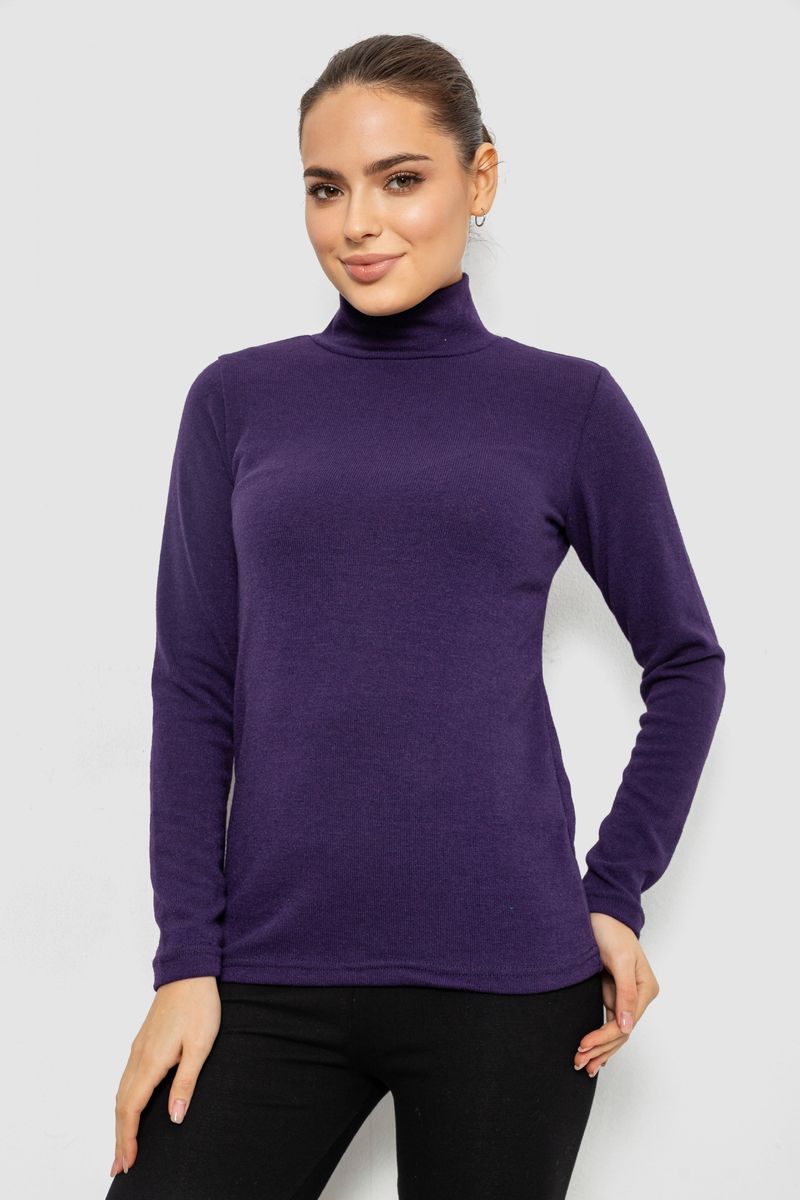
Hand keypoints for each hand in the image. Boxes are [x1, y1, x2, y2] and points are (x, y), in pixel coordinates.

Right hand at [110, 976, 220, 1177]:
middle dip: (119, 1137)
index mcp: (151, 1061)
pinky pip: (126, 1080)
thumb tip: (174, 1118)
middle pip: (121, 1105)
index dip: (127, 1138)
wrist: (190, 971)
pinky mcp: (143, 1043)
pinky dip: (124, 1102)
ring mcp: (138, 1049)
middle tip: (119, 1166)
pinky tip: (129, 1110)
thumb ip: (186, 1082)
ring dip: (120, 1122)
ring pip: (121, 1093)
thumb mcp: (200, 1045)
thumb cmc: (199, 1006)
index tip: (127, 1162)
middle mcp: (139, 1056)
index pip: (131, 1108)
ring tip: (123, 1146)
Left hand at [573, 912, 659, 1076]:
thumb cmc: (612, 931)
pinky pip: (608, 1021)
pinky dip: (601, 1037)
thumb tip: (627, 1024)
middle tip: (579, 1062)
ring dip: (601, 1049)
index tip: (583, 1046)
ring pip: (615, 1031)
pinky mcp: (613, 993)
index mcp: (646, 990)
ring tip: (584, 1066)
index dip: (603, 1037)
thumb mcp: (620, 960)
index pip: (624, 1024)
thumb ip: (626, 992)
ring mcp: (626, 997)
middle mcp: (639, 996)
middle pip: (620, 1032)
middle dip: (600, 1049)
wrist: (603, 913)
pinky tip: (594, 1053)